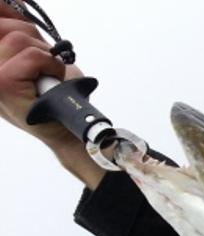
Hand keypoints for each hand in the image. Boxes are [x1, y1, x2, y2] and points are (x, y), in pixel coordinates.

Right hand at [0, 3, 102, 186]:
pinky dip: (52, 64)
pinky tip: (51, 79)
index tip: (18, 10)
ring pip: (19, 39)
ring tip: (46, 73)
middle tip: (44, 60)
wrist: (67, 125)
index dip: (6, 10)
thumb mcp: (32, 52)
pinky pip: (33, 56)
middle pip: (6, 27)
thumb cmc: (52, 93)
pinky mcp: (3, 82)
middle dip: (32, 37)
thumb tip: (15, 2)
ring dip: (45, 55)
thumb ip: (16, 27)